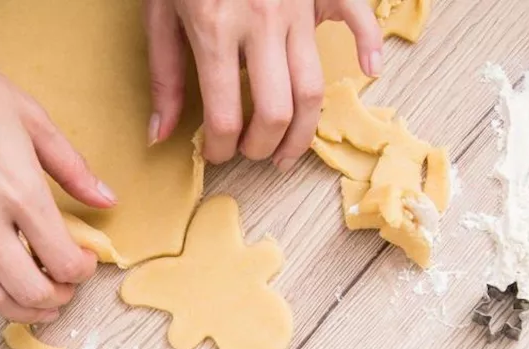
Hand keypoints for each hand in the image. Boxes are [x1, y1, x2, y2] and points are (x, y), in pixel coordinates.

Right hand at [0, 0, 112, 348]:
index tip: (84, 263)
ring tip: (35, 305)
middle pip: (27, 288)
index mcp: (17, 191)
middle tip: (64, 289)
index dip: (82, 269)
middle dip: (55, 298)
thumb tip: (105, 199)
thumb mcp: (32, 117)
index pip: (62, 256)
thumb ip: (72, 167)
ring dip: (16, 310)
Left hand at [144, 0, 382, 169]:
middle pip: (277, 111)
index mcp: (213, 30)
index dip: (221, 148)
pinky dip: (370, 46)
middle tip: (252, 153)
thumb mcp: (159, 13)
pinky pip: (356, 19)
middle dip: (264, 147)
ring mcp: (293, 9)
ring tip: (288, 149)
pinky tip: (370, 70)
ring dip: (303, 131)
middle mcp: (259, 23)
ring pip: (313, 88)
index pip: (224, 115)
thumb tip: (160, 134)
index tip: (216, 154)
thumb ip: (164, 75)